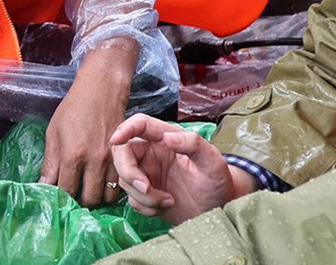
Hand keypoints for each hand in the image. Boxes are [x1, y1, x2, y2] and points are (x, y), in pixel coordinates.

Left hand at [40, 41, 135, 207]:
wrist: (101, 92)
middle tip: (74, 195)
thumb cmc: (73, 109)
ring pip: (106, 196)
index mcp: (73, 155)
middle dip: (79, 201)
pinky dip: (110, 189)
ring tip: (87, 190)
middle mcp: (94, 162)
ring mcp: (112, 161)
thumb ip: (50, 162)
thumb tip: (44, 185)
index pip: (66, 191)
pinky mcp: (124, 158)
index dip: (61, 199)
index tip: (57, 198)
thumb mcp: (54, 133)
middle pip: (88, 198)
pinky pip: (119, 186)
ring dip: (96, 197)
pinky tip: (101, 183)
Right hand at [108, 115, 244, 224]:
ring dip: (143, 195)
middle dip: (129, 172)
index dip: (124, 129)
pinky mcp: (145, 194)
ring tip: (168, 200)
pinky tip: (165, 206)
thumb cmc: (218, 181)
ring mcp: (147, 174)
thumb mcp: (212, 161)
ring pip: (125, 179)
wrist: (219, 210)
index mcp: (166, 138)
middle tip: (146, 188)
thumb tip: (168, 137)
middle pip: (122, 153)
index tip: (116, 140)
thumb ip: (193, 144)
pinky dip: (146, 206)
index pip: (139, 124)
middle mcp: (152, 153)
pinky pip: (132, 198)